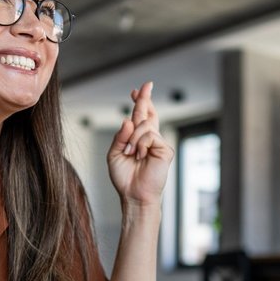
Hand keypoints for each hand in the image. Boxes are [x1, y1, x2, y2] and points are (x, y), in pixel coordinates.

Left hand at [107, 81, 173, 206]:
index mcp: (137, 139)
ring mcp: (158, 143)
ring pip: (144, 125)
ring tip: (130, 153)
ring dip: (133, 138)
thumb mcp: (114, 154)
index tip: (136, 91)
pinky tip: (139, 156)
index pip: (140, 117)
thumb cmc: (124, 177)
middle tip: (147, 85)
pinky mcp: (165, 150)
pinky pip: (150, 136)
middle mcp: (149, 139)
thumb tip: (128, 119)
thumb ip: (120, 136)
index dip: (139, 102)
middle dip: (145, 98)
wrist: (133, 195)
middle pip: (148, 113)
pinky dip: (140, 145)